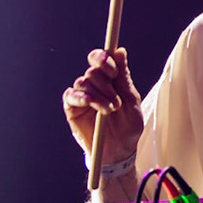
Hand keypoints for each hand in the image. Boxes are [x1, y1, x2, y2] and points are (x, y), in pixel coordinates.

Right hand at [62, 47, 143, 164]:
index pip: (101, 59)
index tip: (113, 72)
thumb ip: (124, 77)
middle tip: (116, 102)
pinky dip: (79, 97)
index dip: (104, 60)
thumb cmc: (128, 127)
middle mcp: (95, 85)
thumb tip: (120, 51)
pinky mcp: (72, 108)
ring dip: (98, 95)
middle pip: (92, 71)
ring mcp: (83, 96)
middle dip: (106, 84)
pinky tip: (88, 102)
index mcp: (110, 79)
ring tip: (110, 110)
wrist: (119, 151)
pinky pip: (70, 96)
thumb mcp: (131, 101)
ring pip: (83, 82)